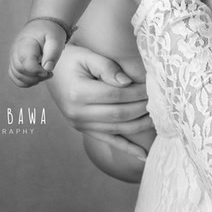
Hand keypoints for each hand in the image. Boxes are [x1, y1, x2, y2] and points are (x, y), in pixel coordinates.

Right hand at [8, 19, 71, 86]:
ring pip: (17, 76)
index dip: (37, 71)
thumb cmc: (50, 33)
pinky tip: (37, 78)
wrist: (42, 25)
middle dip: (36, 77)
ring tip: (45, 74)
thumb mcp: (56, 40)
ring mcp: (13, 58)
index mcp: (25, 44)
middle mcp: (15, 51)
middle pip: (20, 71)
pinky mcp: (14, 63)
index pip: (25, 62)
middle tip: (50, 73)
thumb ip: (52, 54)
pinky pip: (15, 77)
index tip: (49, 71)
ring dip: (32, 80)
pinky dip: (26, 82)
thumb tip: (47, 69)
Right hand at [44, 44, 151, 160]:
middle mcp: (78, 113)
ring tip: (158, 117)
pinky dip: (128, 148)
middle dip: (143, 107)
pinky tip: (144, 155)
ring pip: (118, 129)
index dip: (137, 92)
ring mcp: (81, 125)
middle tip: (160, 100)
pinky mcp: (85, 130)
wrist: (51, 71)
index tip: (152, 86)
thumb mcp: (87, 56)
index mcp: (79, 94)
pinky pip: (109, 141)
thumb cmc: (71, 60)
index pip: (116, 96)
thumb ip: (107, 67)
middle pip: (119, 114)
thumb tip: (127, 82)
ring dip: (140, 124)